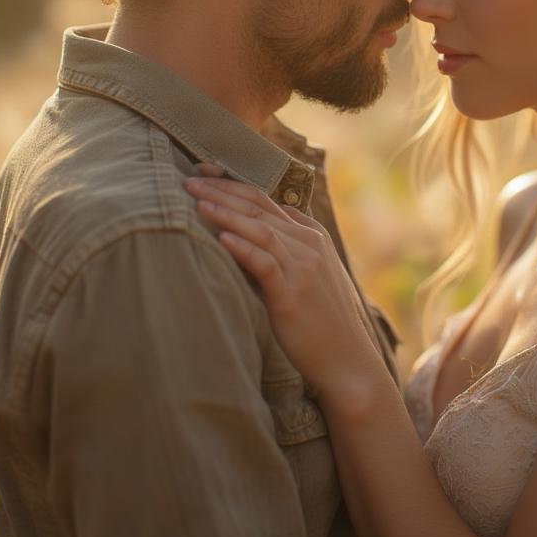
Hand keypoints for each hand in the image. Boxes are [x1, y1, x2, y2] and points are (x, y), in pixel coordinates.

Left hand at [184, 172, 385, 411]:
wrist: (346, 360)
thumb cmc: (320, 321)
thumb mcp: (305, 276)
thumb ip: (281, 252)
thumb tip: (239, 238)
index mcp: (311, 235)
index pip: (266, 199)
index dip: (233, 185)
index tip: (203, 176)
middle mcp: (309, 244)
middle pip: (259, 207)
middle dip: (222, 191)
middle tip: (189, 181)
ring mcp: (304, 266)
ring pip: (260, 229)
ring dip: (226, 213)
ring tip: (197, 203)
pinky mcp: (293, 293)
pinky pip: (265, 263)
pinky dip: (243, 248)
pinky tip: (222, 239)